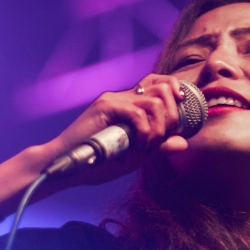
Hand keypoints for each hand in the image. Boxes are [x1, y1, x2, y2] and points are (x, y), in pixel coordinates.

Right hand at [43, 75, 191, 182]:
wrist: (66, 166)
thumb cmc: (97, 163)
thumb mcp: (135, 157)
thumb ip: (158, 148)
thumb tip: (183, 142)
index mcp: (128, 104)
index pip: (158, 83)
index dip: (175, 91)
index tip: (181, 113)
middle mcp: (122, 97)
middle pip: (162, 87)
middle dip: (173, 114)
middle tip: (162, 137)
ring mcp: (113, 100)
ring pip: (154, 102)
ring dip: (159, 128)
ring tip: (148, 146)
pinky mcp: (105, 108)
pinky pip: (138, 114)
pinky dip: (145, 132)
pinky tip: (138, 146)